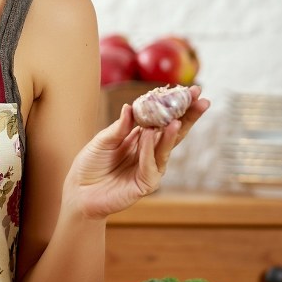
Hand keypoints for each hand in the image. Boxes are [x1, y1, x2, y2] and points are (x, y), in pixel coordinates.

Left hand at [65, 85, 208, 219]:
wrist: (79, 191)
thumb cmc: (91, 164)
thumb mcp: (103, 140)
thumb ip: (120, 127)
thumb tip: (130, 106)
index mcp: (142, 137)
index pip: (164, 119)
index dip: (178, 106)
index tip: (192, 90)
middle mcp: (150, 152)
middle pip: (174, 133)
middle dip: (188, 117)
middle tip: (201, 100)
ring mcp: (150, 168)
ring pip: (166, 149)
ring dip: (172, 134)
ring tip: (178, 120)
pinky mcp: (145, 184)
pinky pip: (150, 165)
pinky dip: (149, 149)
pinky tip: (150, 134)